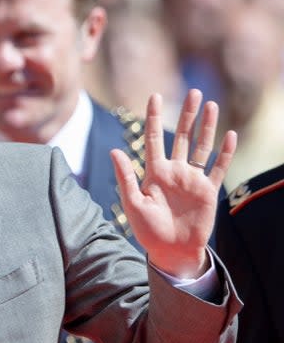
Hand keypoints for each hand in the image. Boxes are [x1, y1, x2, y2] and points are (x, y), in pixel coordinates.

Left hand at [111, 89, 236, 278]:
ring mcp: (192, 179)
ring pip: (201, 147)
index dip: (153, 117)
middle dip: (187, 115)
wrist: (170, 250)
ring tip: (210, 105)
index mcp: (154, 172)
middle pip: (181, 137)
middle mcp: (174, 171)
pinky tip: (230, 135)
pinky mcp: (208, 190)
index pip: (153, 139)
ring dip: (206, 127)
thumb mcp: (133, 203)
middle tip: (194, 92)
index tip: (154, 96)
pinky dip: (225, 153)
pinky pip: (218, 168)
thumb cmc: (147, 230)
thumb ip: (126, 177)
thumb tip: (113, 150)